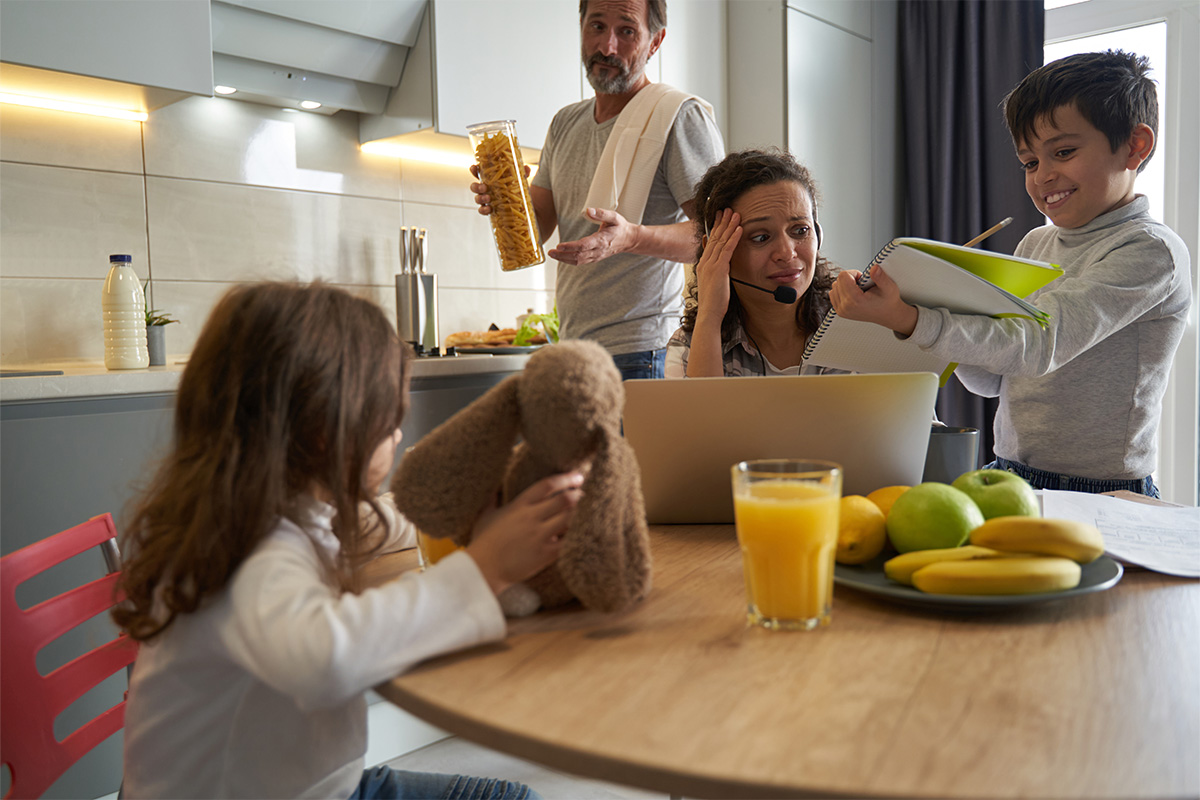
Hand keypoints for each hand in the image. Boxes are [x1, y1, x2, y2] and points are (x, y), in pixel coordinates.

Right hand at [465, 471, 583, 595]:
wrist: (483, 569)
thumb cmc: (483, 542)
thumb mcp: (485, 516)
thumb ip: (492, 500)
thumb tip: (494, 487)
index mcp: (519, 505)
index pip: (547, 485)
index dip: (566, 478)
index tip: (578, 476)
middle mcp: (531, 517)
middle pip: (564, 499)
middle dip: (579, 495)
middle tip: (586, 496)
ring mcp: (539, 536)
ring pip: (570, 519)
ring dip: (581, 514)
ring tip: (588, 513)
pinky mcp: (545, 554)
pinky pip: (569, 542)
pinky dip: (578, 536)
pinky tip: (583, 534)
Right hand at [469, 163, 530, 216]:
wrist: (522, 207)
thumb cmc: (516, 190)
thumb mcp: (520, 181)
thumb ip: (522, 174)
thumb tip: (526, 168)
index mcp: (489, 180)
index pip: (478, 173)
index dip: (474, 170)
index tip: (474, 167)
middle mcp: (486, 190)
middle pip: (474, 187)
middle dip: (476, 186)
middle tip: (484, 187)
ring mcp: (486, 200)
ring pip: (477, 198)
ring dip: (480, 198)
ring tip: (488, 198)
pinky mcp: (490, 210)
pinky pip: (482, 210)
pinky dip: (484, 210)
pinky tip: (489, 209)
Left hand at [547, 208, 637, 264]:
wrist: (629, 240)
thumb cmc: (620, 227)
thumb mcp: (614, 217)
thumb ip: (601, 213)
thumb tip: (588, 210)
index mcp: (602, 240)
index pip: (583, 245)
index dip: (570, 246)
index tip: (559, 245)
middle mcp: (598, 250)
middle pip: (578, 255)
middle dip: (563, 255)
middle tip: (551, 252)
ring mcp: (596, 256)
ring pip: (578, 261)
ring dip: (564, 259)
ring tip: (553, 255)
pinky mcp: (594, 258)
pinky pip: (580, 262)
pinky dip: (569, 261)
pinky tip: (561, 257)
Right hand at [694, 208, 740, 323]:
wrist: (709, 313)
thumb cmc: (713, 302)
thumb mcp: (713, 283)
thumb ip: (716, 272)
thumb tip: (721, 265)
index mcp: (703, 264)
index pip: (710, 241)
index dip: (716, 228)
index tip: (720, 217)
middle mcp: (705, 262)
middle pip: (714, 237)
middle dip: (721, 222)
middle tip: (727, 208)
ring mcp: (711, 265)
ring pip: (721, 240)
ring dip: (729, 226)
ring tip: (735, 214)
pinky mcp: (718, 269)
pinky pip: (727, 250)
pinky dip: (733, 238)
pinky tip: (739, 229)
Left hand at [829, 265, 918, 335]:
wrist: (887, 314)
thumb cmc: (888, 300)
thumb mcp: (889, 287)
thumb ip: (880, 277)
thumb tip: (874, 267)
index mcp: (855, 301)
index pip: (843, 276)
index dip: (854, 273)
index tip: (863, 280)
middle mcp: (845, 307)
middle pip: (838, 280)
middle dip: (850, 279)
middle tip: (862, 285)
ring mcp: (841, 311)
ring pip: (834, 287)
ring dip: (845, 285)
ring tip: (858, 290)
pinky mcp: (839, 312)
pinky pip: (833, 294)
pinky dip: (841, 291)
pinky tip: (853, 294)